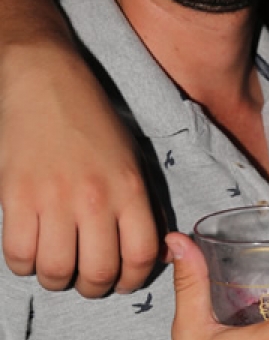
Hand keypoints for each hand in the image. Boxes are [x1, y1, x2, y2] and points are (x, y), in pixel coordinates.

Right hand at [0, 43, 159, 296]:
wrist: (47, 83)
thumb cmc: (94, 122)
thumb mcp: (132, 159)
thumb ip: (141, 205)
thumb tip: (152, 252)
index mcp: (130, 188)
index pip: (142, 255)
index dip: (134, 279)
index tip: (124, 281)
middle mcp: (95, 199)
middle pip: (98, 272)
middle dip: (94, 287)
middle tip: (89, 280)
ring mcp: (53, 199)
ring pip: (56, 271)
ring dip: (57, 279)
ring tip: (59, 266)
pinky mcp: (16, 196)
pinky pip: (19, 255)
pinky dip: (24, 264)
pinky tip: (32, 250)